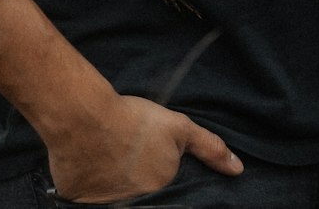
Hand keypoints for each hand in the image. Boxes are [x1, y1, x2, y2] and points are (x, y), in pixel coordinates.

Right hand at [46, 92, 242, 203]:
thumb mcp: (178, 129)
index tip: (155, 167)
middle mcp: (136, 206)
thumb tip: (238, 169)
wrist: (85, 119)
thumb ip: (208, 149)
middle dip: (142, 184)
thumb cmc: (133, 123)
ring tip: (116, 163)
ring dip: (120, 187)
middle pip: (146, 198)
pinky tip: (95, 168)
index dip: (164, 184)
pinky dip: (95, 189)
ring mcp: (108, 208)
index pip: (171, 197)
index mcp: (160, 192)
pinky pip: (91, 200)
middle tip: (134, 161)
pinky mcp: (80, 204)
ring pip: (119, 199)